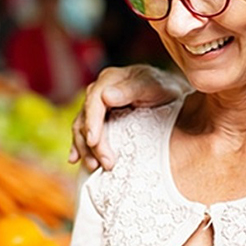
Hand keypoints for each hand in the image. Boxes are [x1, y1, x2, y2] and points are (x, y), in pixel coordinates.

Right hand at [70, 65, 188, 170]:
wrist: (170, 95)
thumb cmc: (163, 89)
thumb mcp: (153, 86)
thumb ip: (132, 89)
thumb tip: (106, 96)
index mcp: (109, 79)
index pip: (94, 102)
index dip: (92, 123)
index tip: (94, 142)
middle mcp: (98, 92)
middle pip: (85, 118)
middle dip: (92, 144)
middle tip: (106, 163)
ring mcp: (96, 107)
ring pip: (81, 128)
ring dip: (85, 149)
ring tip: (94, 166)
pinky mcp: (98, 120)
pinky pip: (84, 133)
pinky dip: (80, 147)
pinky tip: (76, 159)